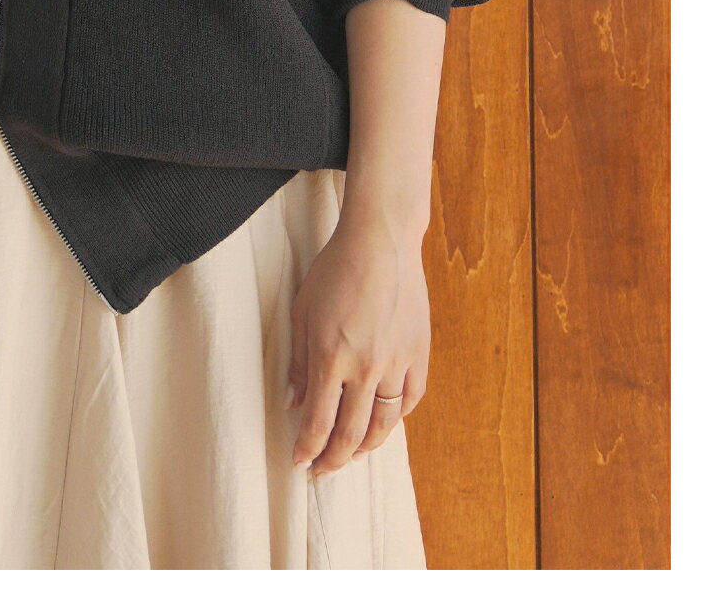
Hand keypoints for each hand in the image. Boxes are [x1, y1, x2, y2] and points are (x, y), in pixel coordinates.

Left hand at [284, 212, 429, 476]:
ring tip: (351, 454)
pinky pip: (409, 399)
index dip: (308, 450)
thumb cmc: (334, 270)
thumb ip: (299, 362)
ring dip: (365, 447)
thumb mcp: (303, 311)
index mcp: (331, 357)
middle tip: (322, 472)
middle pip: (351, 433)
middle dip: (334, 460)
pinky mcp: (419, 353)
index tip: (299, 463)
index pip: (318, 422)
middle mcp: (366, 367)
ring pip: (384, 424)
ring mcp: (396, 362)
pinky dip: (396, 418)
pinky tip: (384, 422)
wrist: (380, 241)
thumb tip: (294, 403)